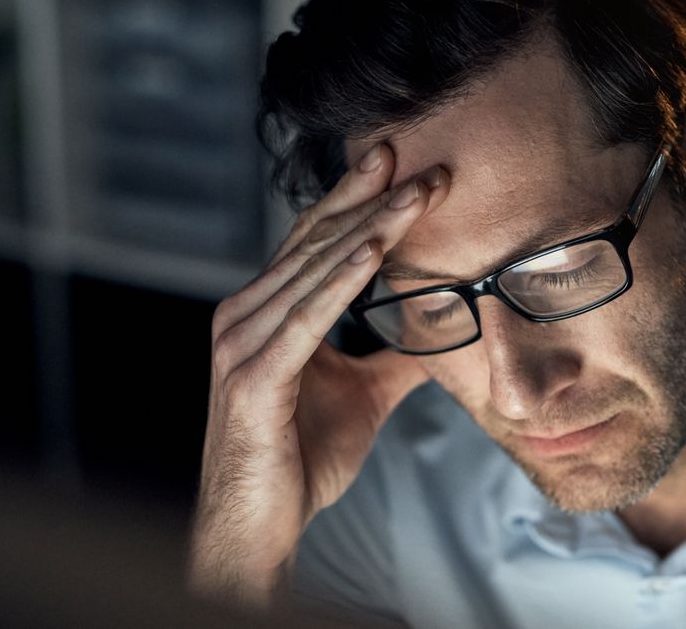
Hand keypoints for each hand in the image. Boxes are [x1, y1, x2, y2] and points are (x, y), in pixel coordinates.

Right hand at [188, 144, 446, 606]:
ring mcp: (244, 343)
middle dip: (369, 199)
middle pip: (316, 243)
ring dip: (370, 229)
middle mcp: (246, 316)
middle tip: (414, 158)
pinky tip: (374, 249)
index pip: (315, 243)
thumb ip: (394, 360)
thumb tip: (441, 338)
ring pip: (316, 271)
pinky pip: (306, 318)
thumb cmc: (298, 461)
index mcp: (265, 313)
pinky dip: (341, 280)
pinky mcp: (255, 376)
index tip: (397, 164)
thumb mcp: (363, 397)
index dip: (356, 201)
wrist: (258, 527)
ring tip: (415, 194)